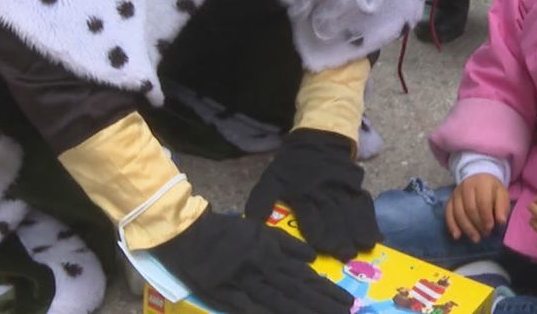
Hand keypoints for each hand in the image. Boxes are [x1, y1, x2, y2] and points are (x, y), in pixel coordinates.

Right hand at [155, 210, 353, 313]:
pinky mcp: (226, 296)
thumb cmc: (227, 233)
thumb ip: (287, 245)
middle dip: (322, 305)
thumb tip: (313, 258)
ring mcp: (245, 285)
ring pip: (280, 303)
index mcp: (272, 254)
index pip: (304, 276)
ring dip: (303, 312)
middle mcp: (263, 270)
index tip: (346, 301)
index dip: (326, 290)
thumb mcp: (261, 231)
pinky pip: (250, 309)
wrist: (190, 234)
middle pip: (297, 292)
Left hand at [245, 129, 381, 260]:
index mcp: (302, 192)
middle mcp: (325, 191)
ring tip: (366, 246)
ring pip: (352, 211)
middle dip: (342, 237)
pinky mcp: (356, 185)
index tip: (325, 249)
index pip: (312, 215)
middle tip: (347, 255)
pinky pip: (365, 203)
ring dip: (359, 229)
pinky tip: (378, 235)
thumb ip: (262, 200)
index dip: (319, 233)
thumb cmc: (292, 166)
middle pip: (335, 216)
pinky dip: (372, 219)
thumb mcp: (272, 179)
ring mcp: (343, 188)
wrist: (317, 139)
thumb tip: (251, 223)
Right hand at [445, 173, 509, 243]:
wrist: (479, 177)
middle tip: (485, 234)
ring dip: (467, 228)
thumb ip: (502, 207)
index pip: (482, 202)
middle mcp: (466, 186)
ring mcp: (456, 193)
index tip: (491, 228)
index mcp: (482, 183)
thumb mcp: (502, 194)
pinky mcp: (450, 199)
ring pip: (458, 212)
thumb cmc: (492, 189)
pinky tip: (457, 236)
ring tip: (475, 238)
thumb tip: (501, 221)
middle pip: (469, 208)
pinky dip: (452, 225)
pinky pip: (448, 213)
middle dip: (477, 224)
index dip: (486, 217)